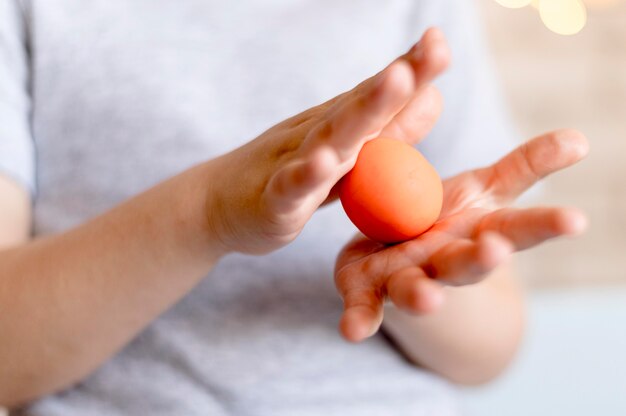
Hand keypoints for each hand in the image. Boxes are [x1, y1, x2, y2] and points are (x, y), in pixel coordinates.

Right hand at [204, 28, 449, 253]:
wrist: (218, 205)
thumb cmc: (291, 178)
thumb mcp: (347, 156)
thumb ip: (390, 131)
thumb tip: (436, 97)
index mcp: (340, 126)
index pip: (379, 93)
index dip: (413, 69)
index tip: (440, 42)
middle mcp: (319, 136)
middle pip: (362, 106)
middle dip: (400, 79)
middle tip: (434, 49)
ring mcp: (293, 165)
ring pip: (331, 137)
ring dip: (364, 110)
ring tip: (396, 82)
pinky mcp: (275, 201)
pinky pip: (292, 187)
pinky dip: (307, 175)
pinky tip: (324, 161)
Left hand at [335, 129, 588, 341]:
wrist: (402, 255)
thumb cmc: (448, 217)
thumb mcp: (487, 189)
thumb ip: (526, 167)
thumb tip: (581, 140)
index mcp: (478, 234)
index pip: (518, 228)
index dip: (545, 225)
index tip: (575, 220)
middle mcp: (446, 262)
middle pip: (469, 264)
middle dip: (482, 259)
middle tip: (494, 250)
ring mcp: (408, 278)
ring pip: (417, 289)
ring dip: (423, 295)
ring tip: (429, 299)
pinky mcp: (368, 288)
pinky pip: (365, 307)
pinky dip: (360, 320)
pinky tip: (352, 332)